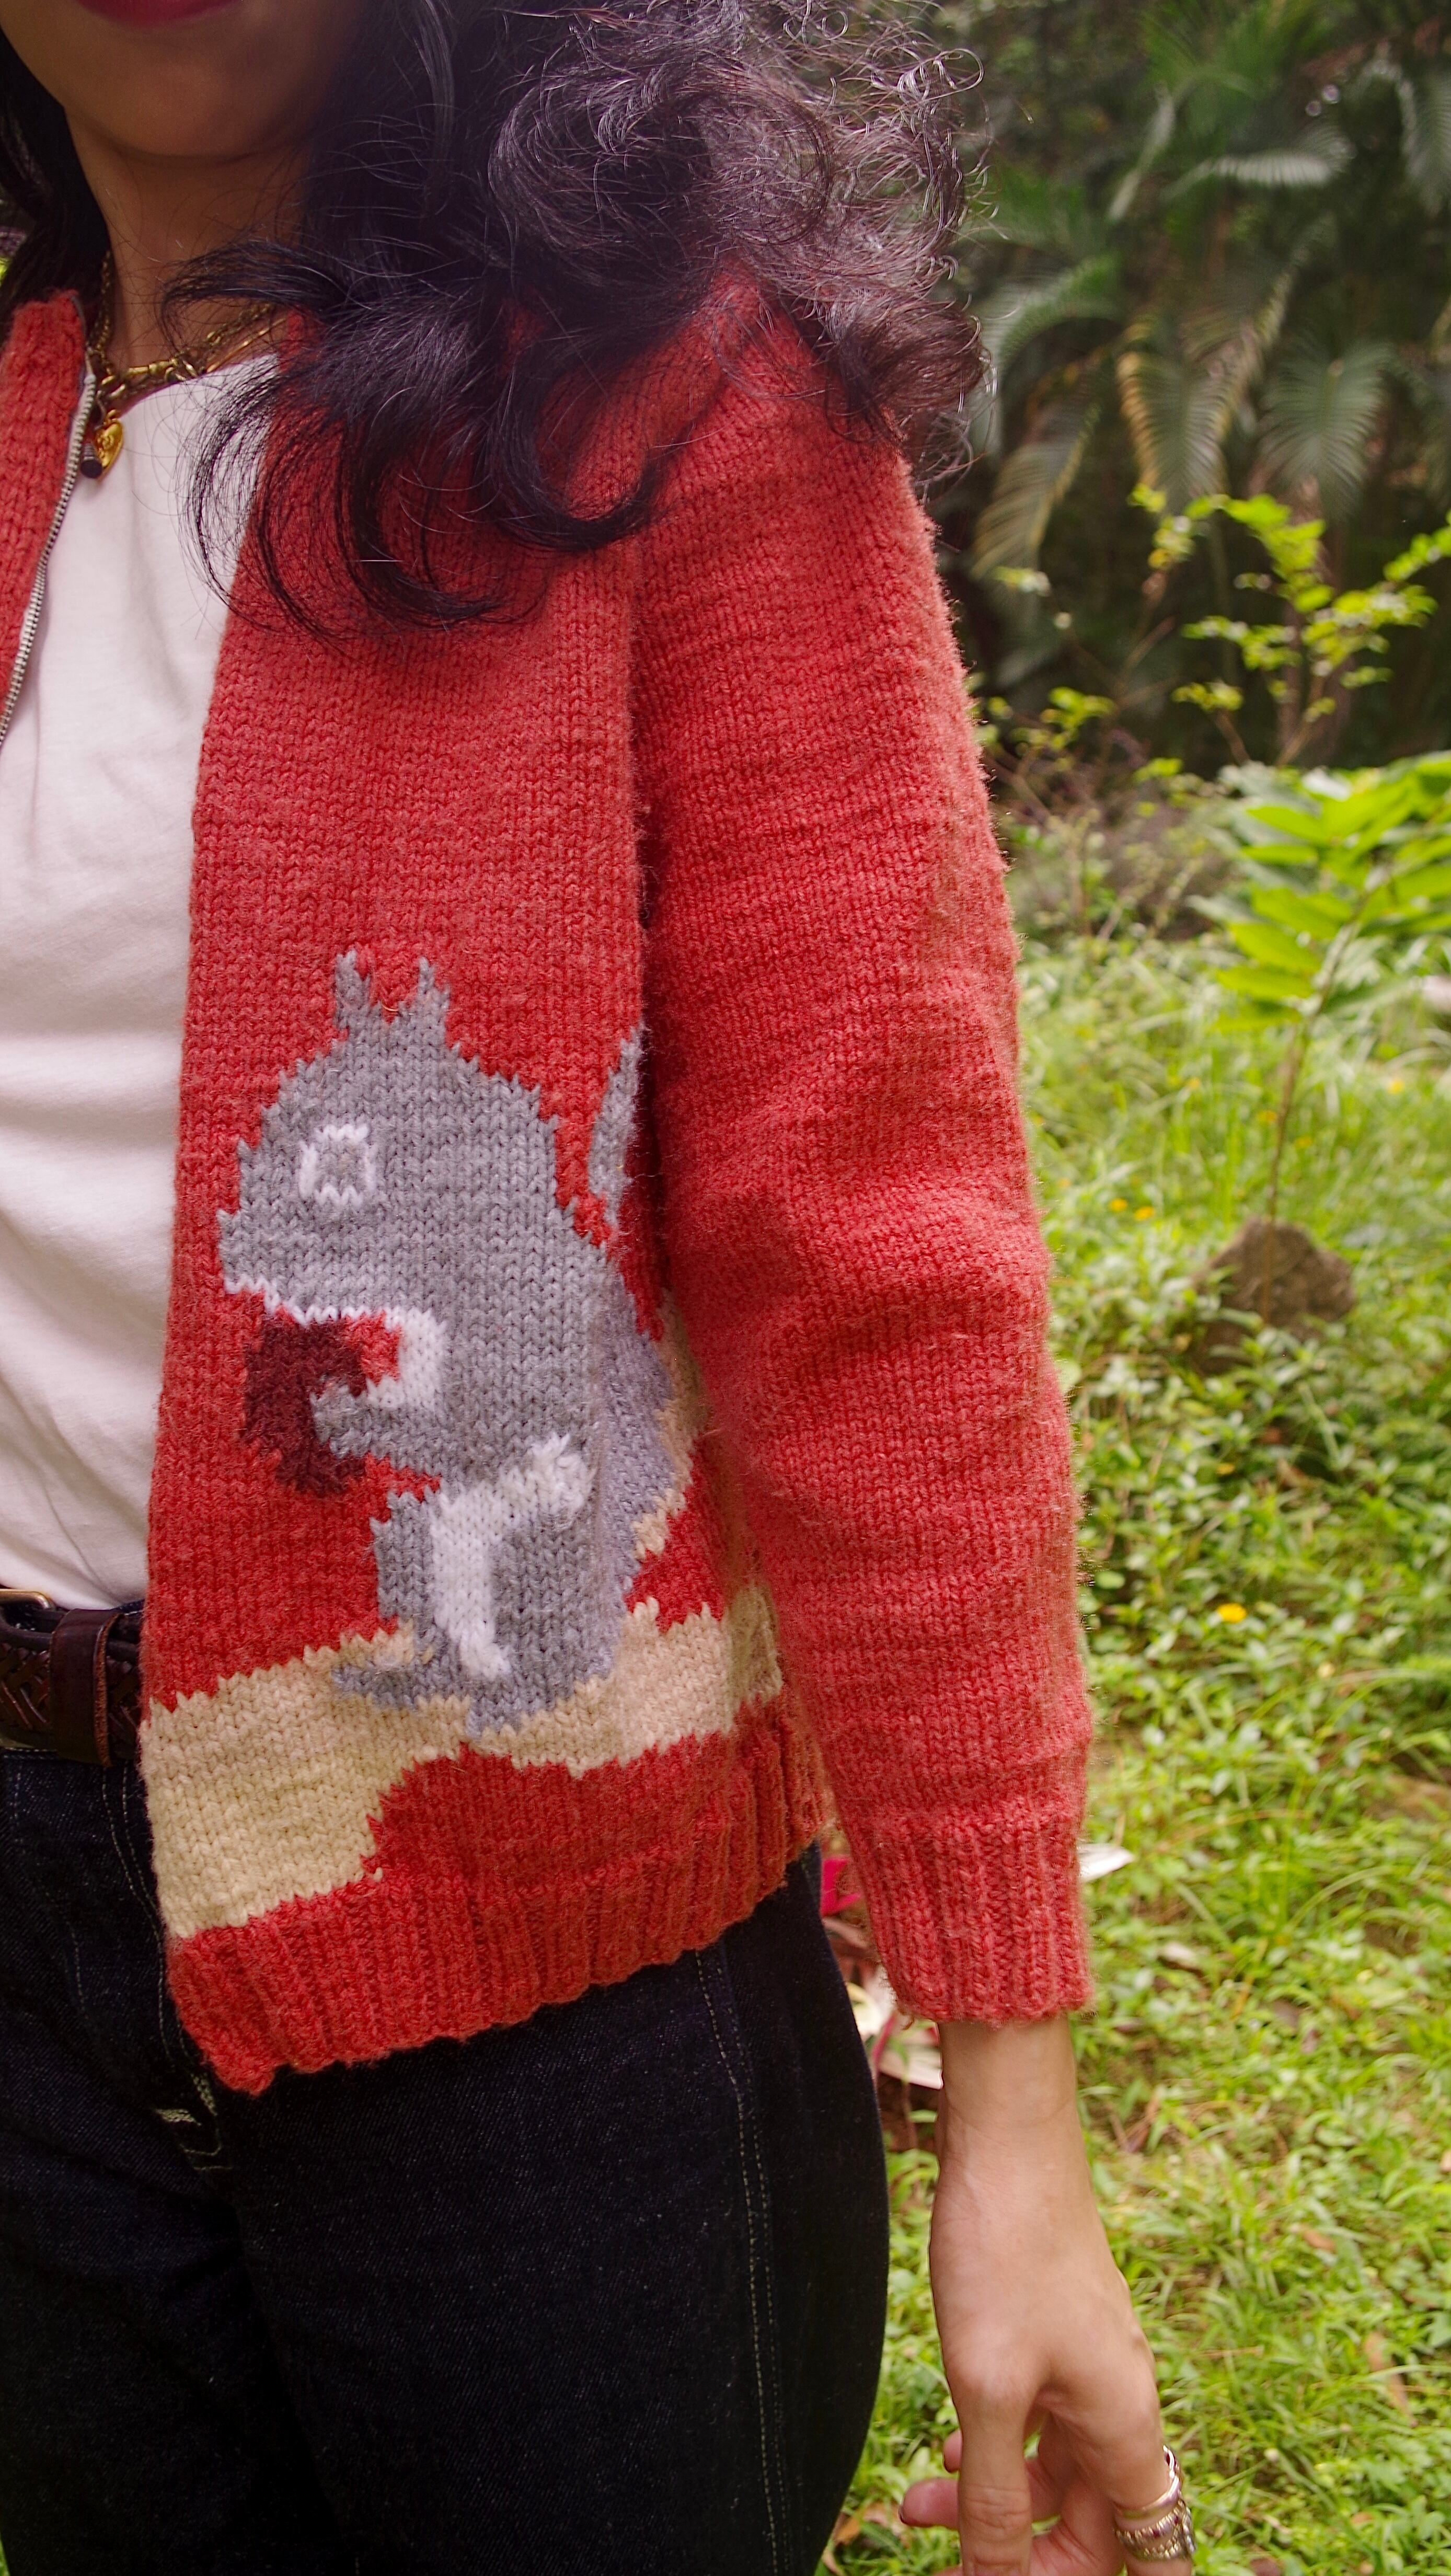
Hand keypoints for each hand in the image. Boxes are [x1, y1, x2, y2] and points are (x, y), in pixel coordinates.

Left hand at [900, 2016, 1178, 2574]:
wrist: (1009, 2145)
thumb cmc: (1004, 2258)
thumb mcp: (987, 2393)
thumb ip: (994, 2497)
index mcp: (1126, 2430)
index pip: (1142, 2555)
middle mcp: (1121, 2405)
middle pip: (1092, 2523)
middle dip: (1016, 2553)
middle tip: (939, 2562)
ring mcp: (1092, 2369)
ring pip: (1054, 2474)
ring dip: (990, 2498)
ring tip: (916, 2503)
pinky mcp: (1059, 2340)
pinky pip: (1038, 2425)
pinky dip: (994, 2448)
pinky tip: (944, 2447)